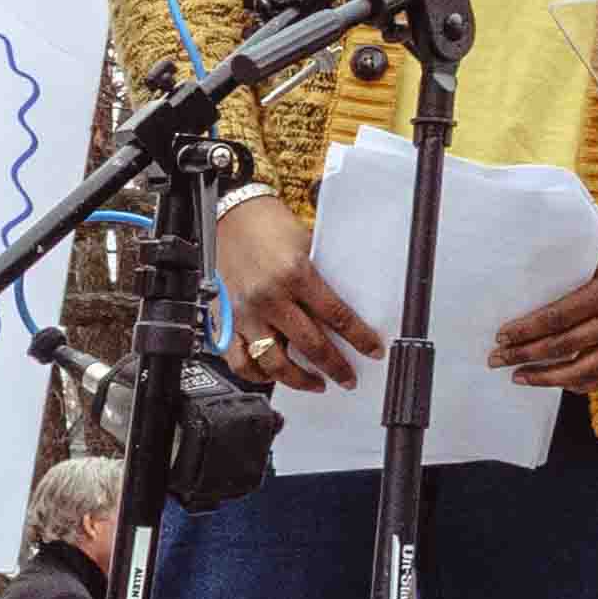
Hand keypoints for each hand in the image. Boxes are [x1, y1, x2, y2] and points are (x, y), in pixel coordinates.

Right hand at [212, 187, 381, 392]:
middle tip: (347, 378)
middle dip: (335, 366)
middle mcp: (270, 297)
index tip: (372, 350)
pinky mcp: (225, 321)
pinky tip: (270, 376)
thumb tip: (346, 306)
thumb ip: (321, 279)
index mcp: (296, 274)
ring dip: (298, 379)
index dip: (359, 337)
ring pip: (273, 362)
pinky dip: (255, 374)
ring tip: (314, 384)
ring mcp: (245, 313)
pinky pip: (239, 360)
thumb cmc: (270, 225)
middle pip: (309, 345)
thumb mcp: (307, 245)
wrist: (231, 214)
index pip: (336, 315)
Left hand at [498, 207, 597, 395]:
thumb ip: (570, 276)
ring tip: (521, 376)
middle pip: (565, 347)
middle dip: (526, 355)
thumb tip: (526, 297)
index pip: (558, 318)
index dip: (526, 330)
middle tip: (497, 360)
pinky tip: (559, 382)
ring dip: (547, 377)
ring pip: (584, 371)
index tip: (502, 337)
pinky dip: (581, 383)